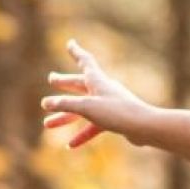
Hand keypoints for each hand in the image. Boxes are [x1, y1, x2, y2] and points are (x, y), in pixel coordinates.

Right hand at [40, 39, 158, 148]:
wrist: (143, 127)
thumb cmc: (116, 112)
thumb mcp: (86, 107)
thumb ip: (65, 104)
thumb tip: (46, 103)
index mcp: (98, 80)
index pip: (85, 61)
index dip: (76, 52)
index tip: (70, 42)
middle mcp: (103, 90)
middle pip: (80, 85)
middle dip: (65, 83)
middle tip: (51, 80)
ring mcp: (108, 105)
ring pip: (83, 110)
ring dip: (66, 117)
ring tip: (47, 124)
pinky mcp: (114, 120)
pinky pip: (94, 126)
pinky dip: (82, 135)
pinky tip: (70, 146)